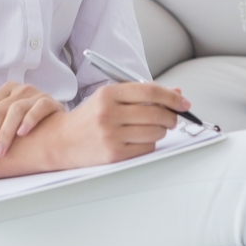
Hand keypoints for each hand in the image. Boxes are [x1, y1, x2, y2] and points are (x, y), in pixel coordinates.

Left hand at [0, 82, 64, 165]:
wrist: (58, 128)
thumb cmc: (27, 122)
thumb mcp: (5, 114)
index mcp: (6, 90)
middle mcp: (20, 89)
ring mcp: (36, 94)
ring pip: (15, 110)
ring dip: (5, 134)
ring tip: (0, 153)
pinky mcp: (50, 102)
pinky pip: (38, 108)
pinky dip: (29, 120)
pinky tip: (22, 134)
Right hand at [48, 82, 189, 167]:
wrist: (61, 140)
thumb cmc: (90, 117)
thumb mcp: (110, 98)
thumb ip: (142, 94)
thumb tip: (176, 93)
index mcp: (108, 94)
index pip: (149, 91)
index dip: (171, 97)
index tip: (183, 102)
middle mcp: (108, 114)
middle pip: (156, 113)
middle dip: (171, 116)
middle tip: (173, 118)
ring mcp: (111, 135)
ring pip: (155, 132)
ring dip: (161, 131)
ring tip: (151, 128)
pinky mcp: (114, 154)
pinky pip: (147, 148)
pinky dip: (150, 143)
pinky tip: (139, 139)